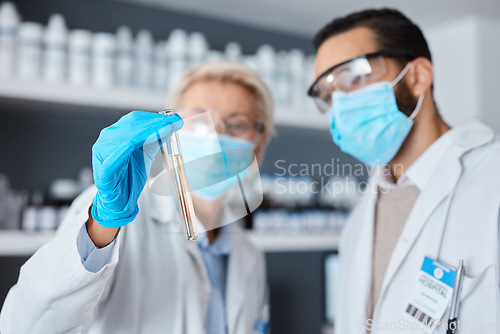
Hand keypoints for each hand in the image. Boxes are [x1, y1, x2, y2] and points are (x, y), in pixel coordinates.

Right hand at [91, 110, 182, 227]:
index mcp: (116, 134)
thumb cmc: (129, 177)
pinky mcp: (103, 169)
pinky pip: (117, 156)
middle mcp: (107, 140)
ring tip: (166, 129)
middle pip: (131, 124)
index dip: (155, 118)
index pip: (135, 119)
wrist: (119, 201)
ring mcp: (102, 153)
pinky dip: (131, 146)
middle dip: (155, 122)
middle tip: (174, 122)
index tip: (174, 118)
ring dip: (148, 131)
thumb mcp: (146, 153)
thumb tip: (169, 125)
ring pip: (126, 136)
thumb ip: (155, 139)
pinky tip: (145, 141)